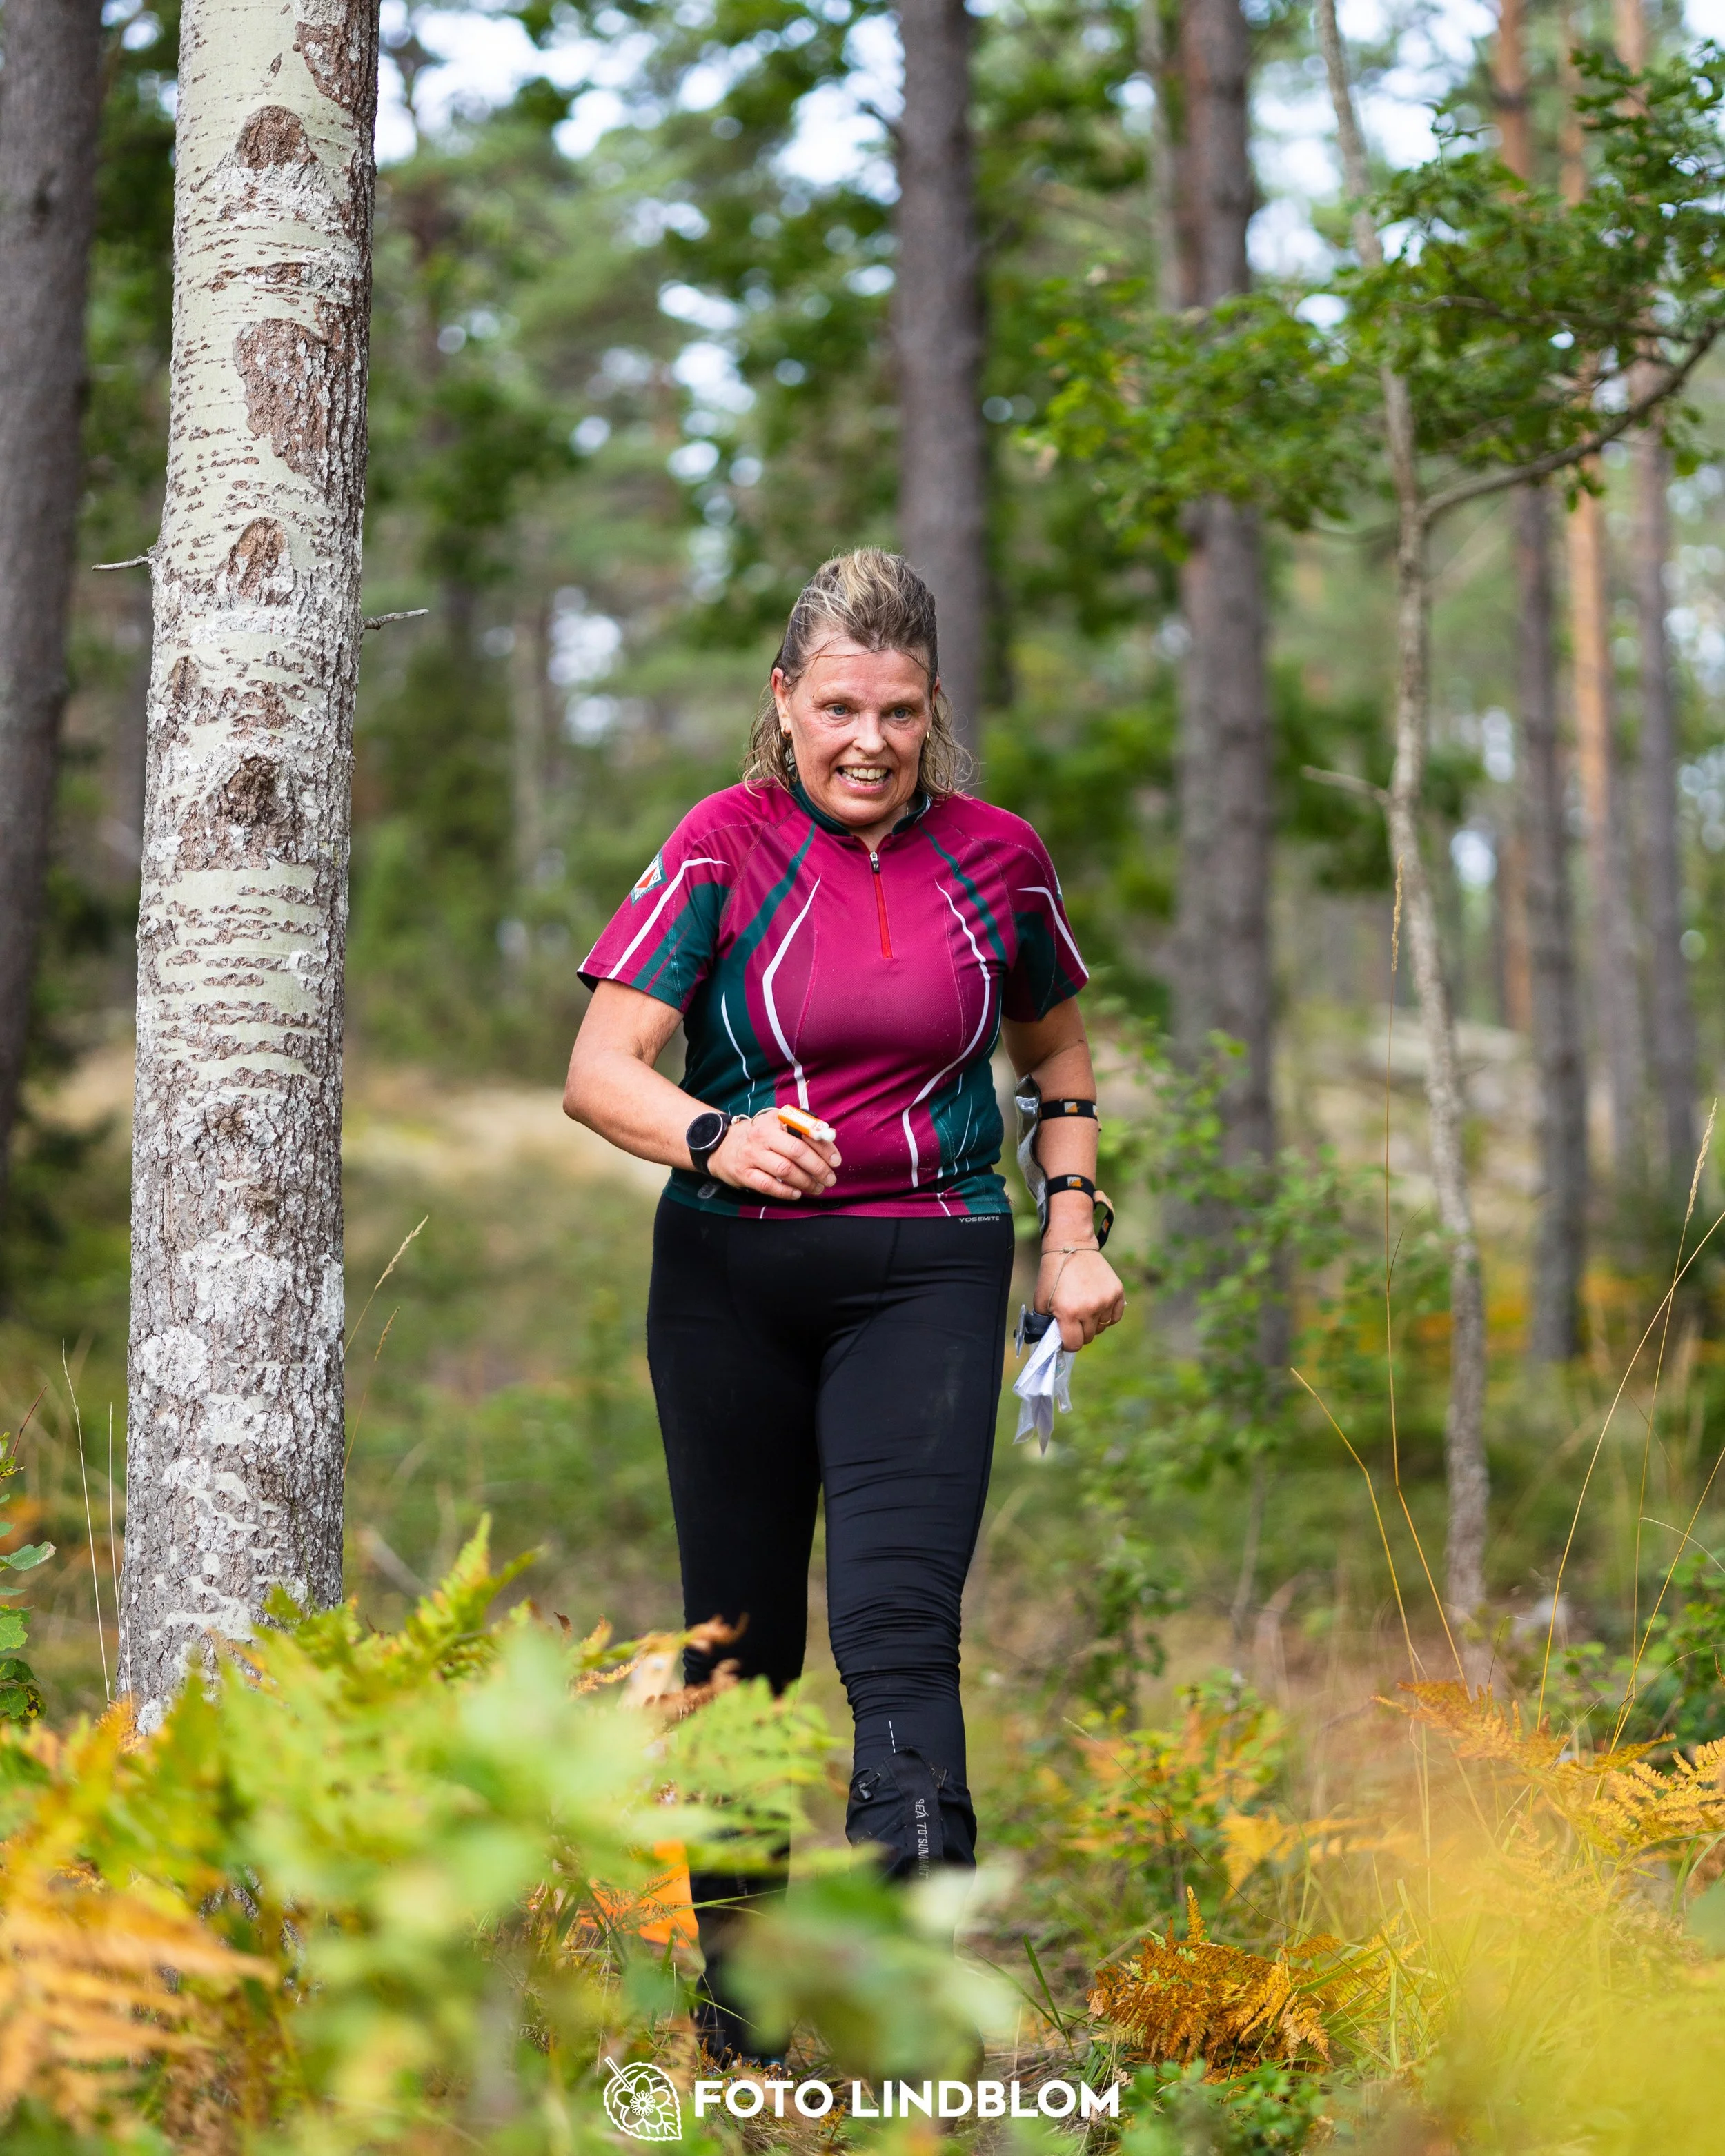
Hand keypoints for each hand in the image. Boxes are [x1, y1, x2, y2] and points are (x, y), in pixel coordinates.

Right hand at [706, 1111, 840, 1200]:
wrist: (722, 1145)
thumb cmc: (759, 1136)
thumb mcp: (777, 1124)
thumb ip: (803, 1128)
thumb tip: (829, 1136)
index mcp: (775, 1120)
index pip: (805, 1132)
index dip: (824, 1147)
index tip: (836, 1161)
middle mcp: (762, 1136)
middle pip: (797, 1152)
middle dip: (818, 1168)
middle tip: (830, 1179)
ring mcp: (752, 1155)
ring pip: (784, 1170)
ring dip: (805, 1182)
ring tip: (817, 1188)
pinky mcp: (744, 1173)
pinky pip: (768, 1185)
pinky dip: (785, 1191)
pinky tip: (797, 1193)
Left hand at [1036, 1242, 1124, 1350]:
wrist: (1071, 1247)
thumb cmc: (1053, 1275)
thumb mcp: (1041, 1300)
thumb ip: (1047, 1323)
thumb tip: (1054, 1340)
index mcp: (1068, 1312)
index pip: (1074, 1344)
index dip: (1068, 1343)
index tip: (1065, 1336)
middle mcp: (1090, 1309)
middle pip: (1088, 1337)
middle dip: (1079, 1332)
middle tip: (1073, 1319)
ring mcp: (1106, 1300)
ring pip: (1102, 1327)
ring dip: (1093, 1322)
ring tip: (1084, 1307)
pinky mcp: (1117, 1292)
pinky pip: (1114, 1317)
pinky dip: (1106, 1315)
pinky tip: (1097, 1304)